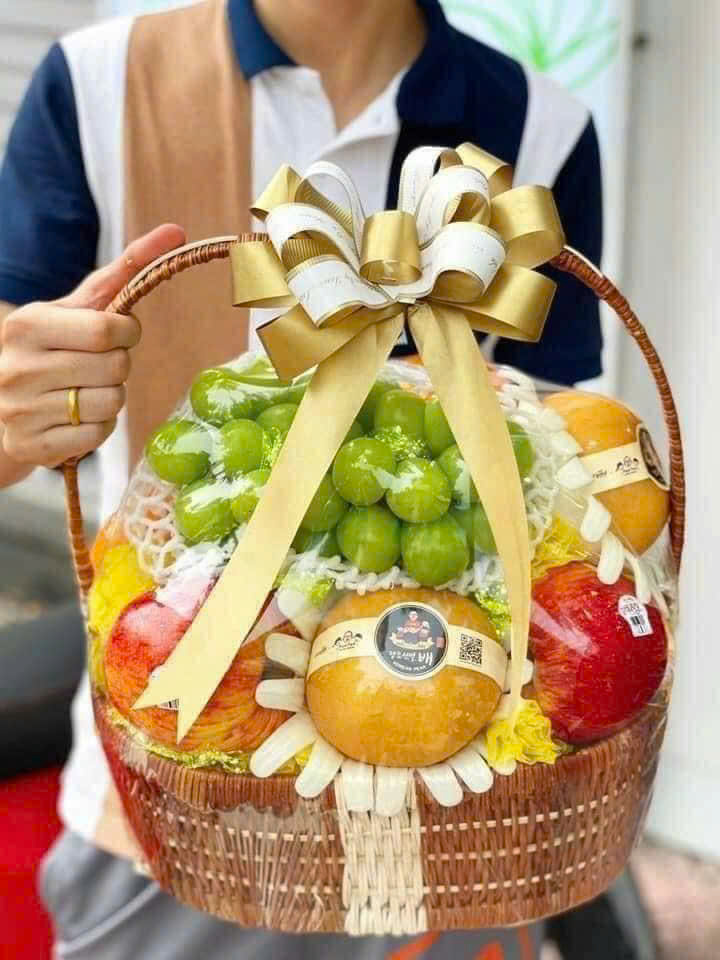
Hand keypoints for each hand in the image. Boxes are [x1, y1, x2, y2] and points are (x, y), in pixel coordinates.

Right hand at [0, 224, 185, 469]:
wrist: (0, 406)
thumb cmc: (51, 348)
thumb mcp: (77, 307)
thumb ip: (126, 269)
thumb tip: (176, 231)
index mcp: (28, 324)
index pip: (108, 330)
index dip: (127, 334)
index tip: (116, 335)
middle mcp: (19, 366)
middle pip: (115, 369)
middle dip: (120, 367)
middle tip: (96, 366)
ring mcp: (21, 410)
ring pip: (111, 405)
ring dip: (112, 399)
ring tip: (84, 391)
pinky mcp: (31, 446)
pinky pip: (97, 437)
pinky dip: (98, 429)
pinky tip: (76, 418)